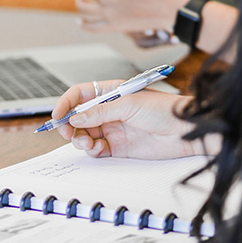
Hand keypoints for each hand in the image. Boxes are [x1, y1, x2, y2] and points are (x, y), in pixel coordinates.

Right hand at [52, 80, 208, 159]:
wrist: (184, 131)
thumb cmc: (164, 109)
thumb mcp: (128, 104)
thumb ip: (100, 112)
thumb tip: (76, 118)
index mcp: (110, 93)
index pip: (80, 94)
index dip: (66, 103)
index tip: (57, 114)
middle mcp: (109, 111)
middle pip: (79, 117)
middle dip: (70, 125)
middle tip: (68, 132)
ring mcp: (112, 128)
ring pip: (85, 134)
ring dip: (80, 139)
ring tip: (86, 141)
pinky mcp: (118, 146)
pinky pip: (96, 148)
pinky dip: (92, 149)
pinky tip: (97, 148)